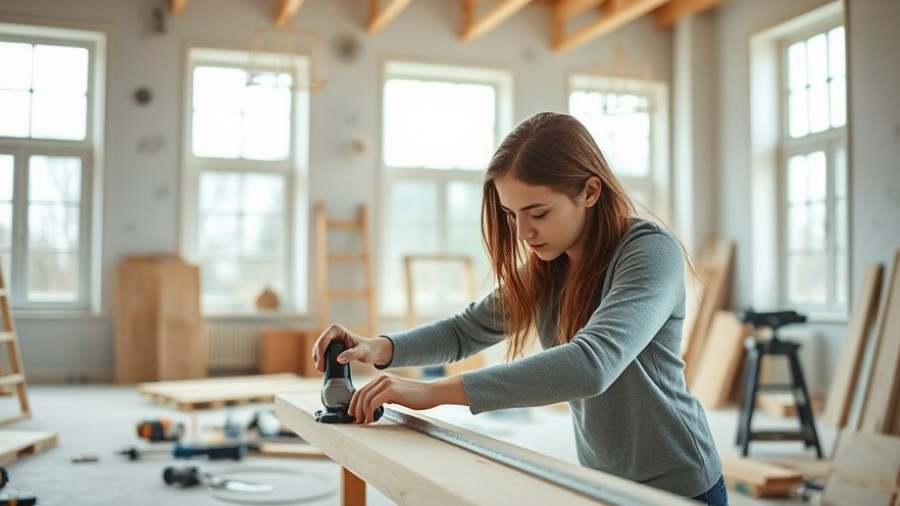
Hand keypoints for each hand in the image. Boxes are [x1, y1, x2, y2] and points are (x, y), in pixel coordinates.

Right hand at [311, 324, 392, 372]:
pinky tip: (324, 369)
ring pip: (317, 350)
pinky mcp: (330, 347)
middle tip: (321, 371)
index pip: (323, 341)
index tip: (322, 366)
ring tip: (323, 371)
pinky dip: (321, 361)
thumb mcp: (362, 352)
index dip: (320, 354)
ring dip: (318, 360)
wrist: (371, 350)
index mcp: (337, 330)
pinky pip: (321, 354)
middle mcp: (332, 333)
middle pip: (318, 346)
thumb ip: (352, 354)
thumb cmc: (368, 349)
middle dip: (318, 358)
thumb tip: (338, 359)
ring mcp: (330, 340)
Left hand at [349, 375, 467, 423]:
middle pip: (361, 393)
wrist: (432, 393)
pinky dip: (370, 412)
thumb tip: (373, 407)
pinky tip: (372, 419)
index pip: (363, 389)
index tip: (354, 413)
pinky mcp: (391, 390)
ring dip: (362, 412)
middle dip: (356, 408)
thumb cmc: (417, 396)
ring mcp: (387, 383)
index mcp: (383, 379)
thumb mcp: (397, 394)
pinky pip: (373, 402)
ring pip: (366, 398)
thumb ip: (385, 397)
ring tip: (364, 421)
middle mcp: (383, 378)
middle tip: (356, 420)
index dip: (355, 402)